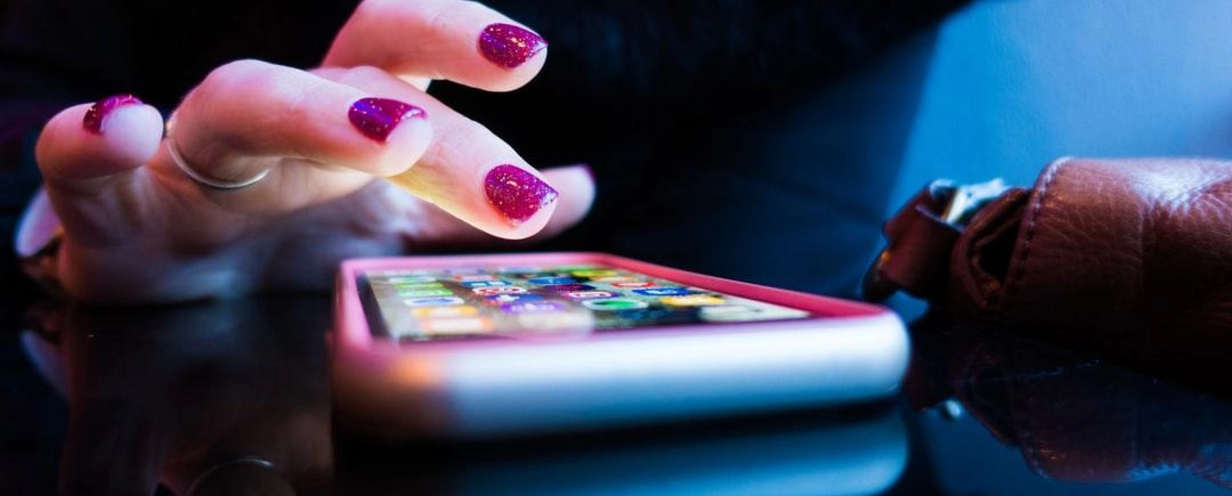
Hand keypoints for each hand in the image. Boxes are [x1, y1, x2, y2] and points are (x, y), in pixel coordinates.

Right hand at [32, 0, 592, 302]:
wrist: (171, 278)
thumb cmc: (287, 231)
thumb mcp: (391, 218)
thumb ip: (474, 202)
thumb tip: (579, 185)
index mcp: (351, 123)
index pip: (404, 54)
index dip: (460, 40)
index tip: (528, 52)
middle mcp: (283, 124)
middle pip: (354, 73)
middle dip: (439, 111)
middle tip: (512, 180)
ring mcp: (197, 158)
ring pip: (244, 99)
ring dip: (318, 111)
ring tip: (395, 134)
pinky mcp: (112, 206)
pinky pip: (83, 160)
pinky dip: (93, 140)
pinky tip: (120, 128)